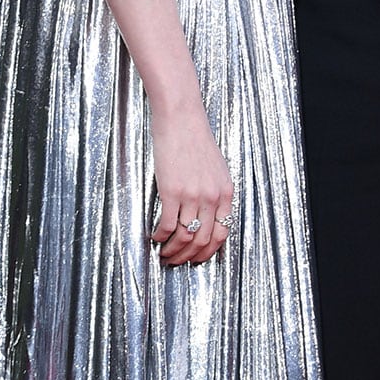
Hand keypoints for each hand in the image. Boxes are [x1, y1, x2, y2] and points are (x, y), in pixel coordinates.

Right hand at [149, 104, 233, 265]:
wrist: (181, 118)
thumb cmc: (195, 139)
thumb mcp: (216, 168)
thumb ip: (214, 192)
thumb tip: (206, 214)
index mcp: (225, 192)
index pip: (222, 233)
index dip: (208, 251)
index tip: (197, 258)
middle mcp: (212, 197)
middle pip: (204, 240)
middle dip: (189, 257)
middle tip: (176, 261)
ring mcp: (193, 195)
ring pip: (185, 237)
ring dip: (173, 251)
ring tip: (164, 254)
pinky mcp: (172, 191)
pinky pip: (168, 225)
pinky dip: (160, 237)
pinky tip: (154, 237)